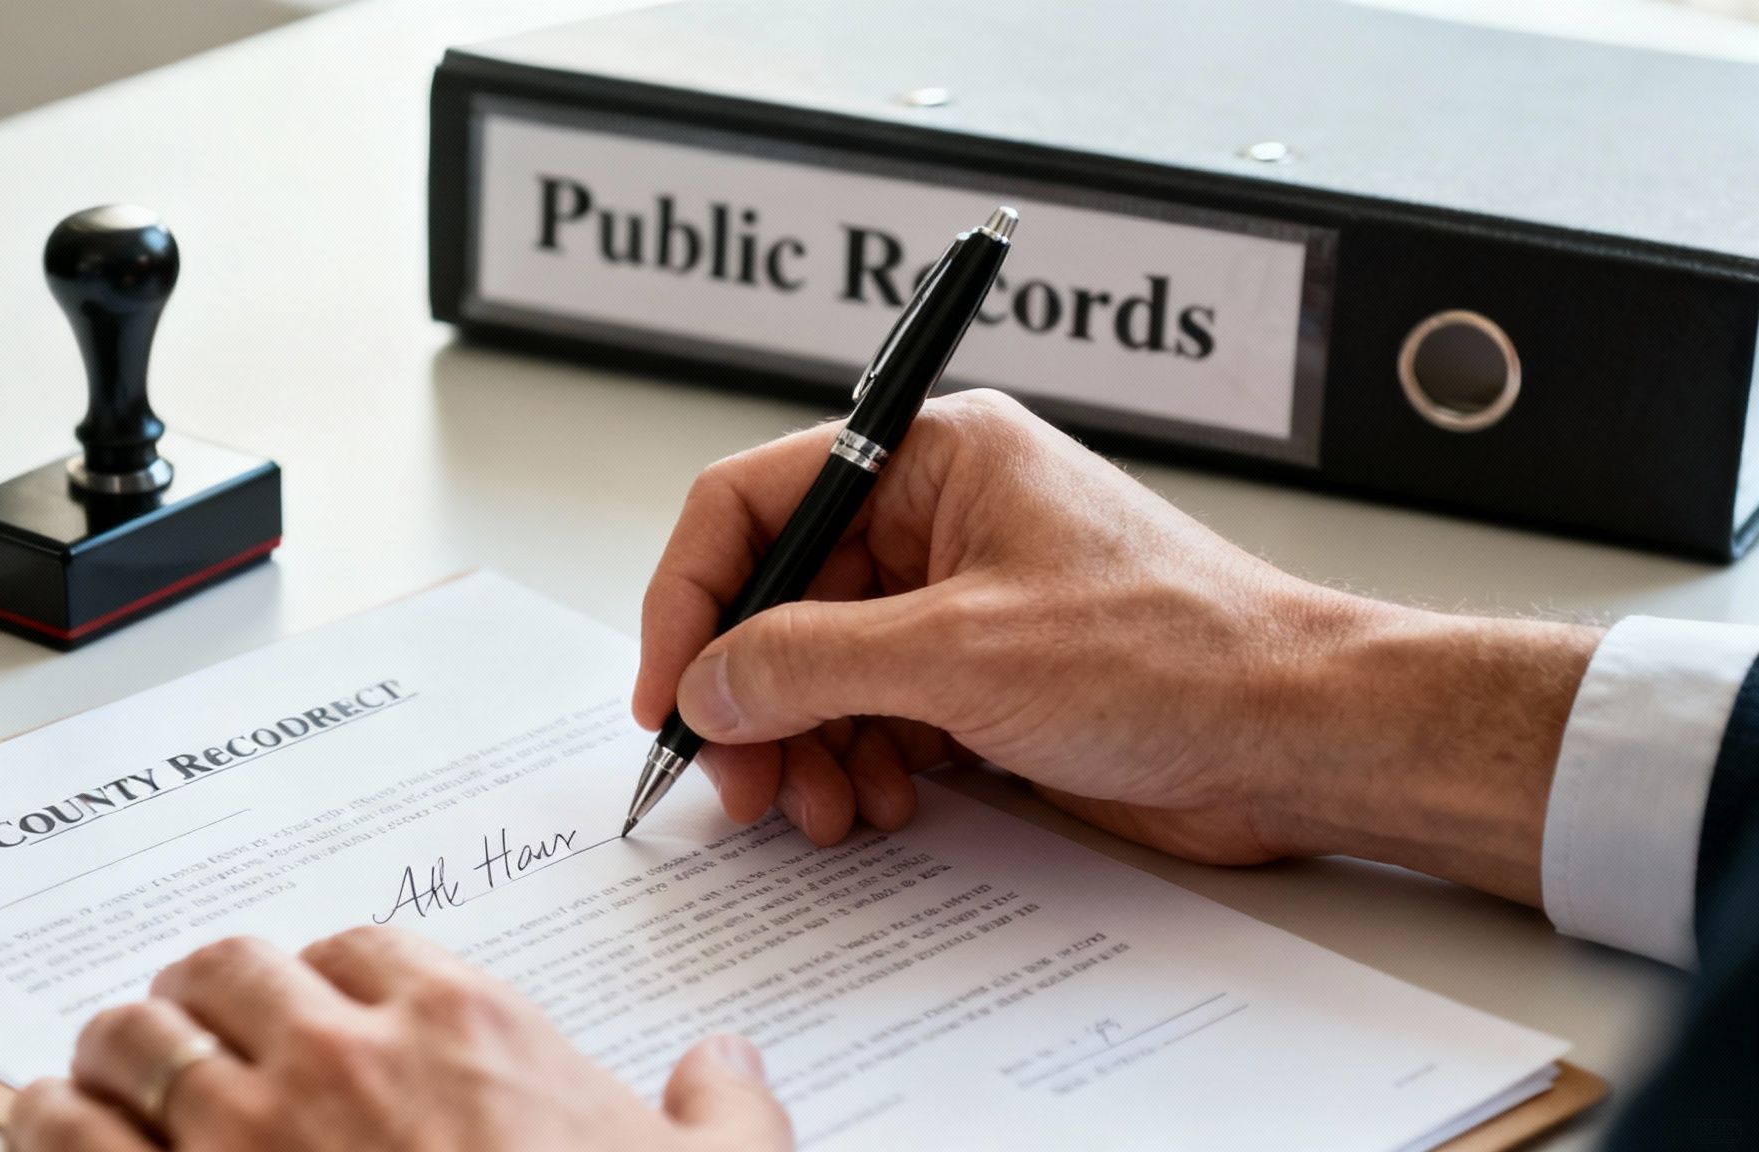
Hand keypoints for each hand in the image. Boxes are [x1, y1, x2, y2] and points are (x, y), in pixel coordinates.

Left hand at [8, 927, 789, 1151]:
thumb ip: (725, 1107)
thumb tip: (729, 1064)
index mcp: (464, 1027)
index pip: (359, 943)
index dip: (327, 969)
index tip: (317, 999)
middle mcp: (342, 1058)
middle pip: (227, 969)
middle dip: (204, 991)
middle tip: (196, 1022)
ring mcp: (247, 1139)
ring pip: (134, 1038)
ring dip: (113, 1047)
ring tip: (102, 1066)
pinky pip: (71, 1139)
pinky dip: (50, 1123)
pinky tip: (51, 1126)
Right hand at [634, 390, 1599, 903]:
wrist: (1299, 737)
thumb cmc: (1176, 654)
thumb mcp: (960, 653)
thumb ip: (807, 661)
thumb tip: (706, 682)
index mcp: (931, 456)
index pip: (753, 503)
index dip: (690, 599)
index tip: (667, 694)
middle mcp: (938, 519)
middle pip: (779, 599)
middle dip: (750, 698)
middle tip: (740, 785)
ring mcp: (960, 601)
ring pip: (821, 669)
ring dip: (804, 746)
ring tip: (823, 808)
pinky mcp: (984, 676)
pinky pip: (875, 714)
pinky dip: (858, 763)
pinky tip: (879, 804)